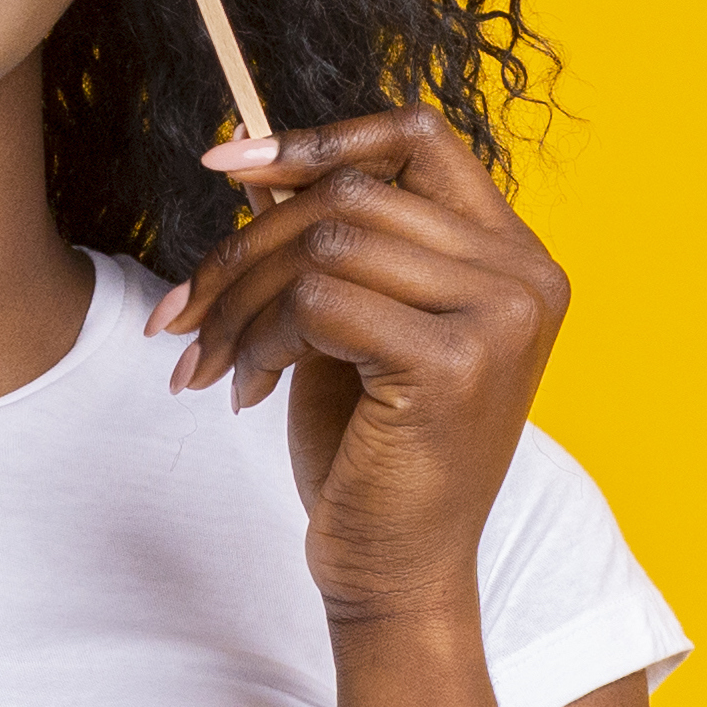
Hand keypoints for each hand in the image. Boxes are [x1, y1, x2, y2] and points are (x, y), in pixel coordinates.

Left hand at [151, 103, 572, 626]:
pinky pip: (317, 302)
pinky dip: (258, 339)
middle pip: (347, 195)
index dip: (314, 138)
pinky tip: (244, 389)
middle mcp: (524, 275)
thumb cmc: (368, 450)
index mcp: (512, 255)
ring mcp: (499, 317)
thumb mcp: (340, 324)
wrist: (396, 567)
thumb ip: (318, 241)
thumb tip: (246, 158)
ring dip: (238, 301)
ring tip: (209, 358)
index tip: (220, 164)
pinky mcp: (454, 363)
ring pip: (323, 245)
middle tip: (182, 312)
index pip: (418, 139)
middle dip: (241, 249)